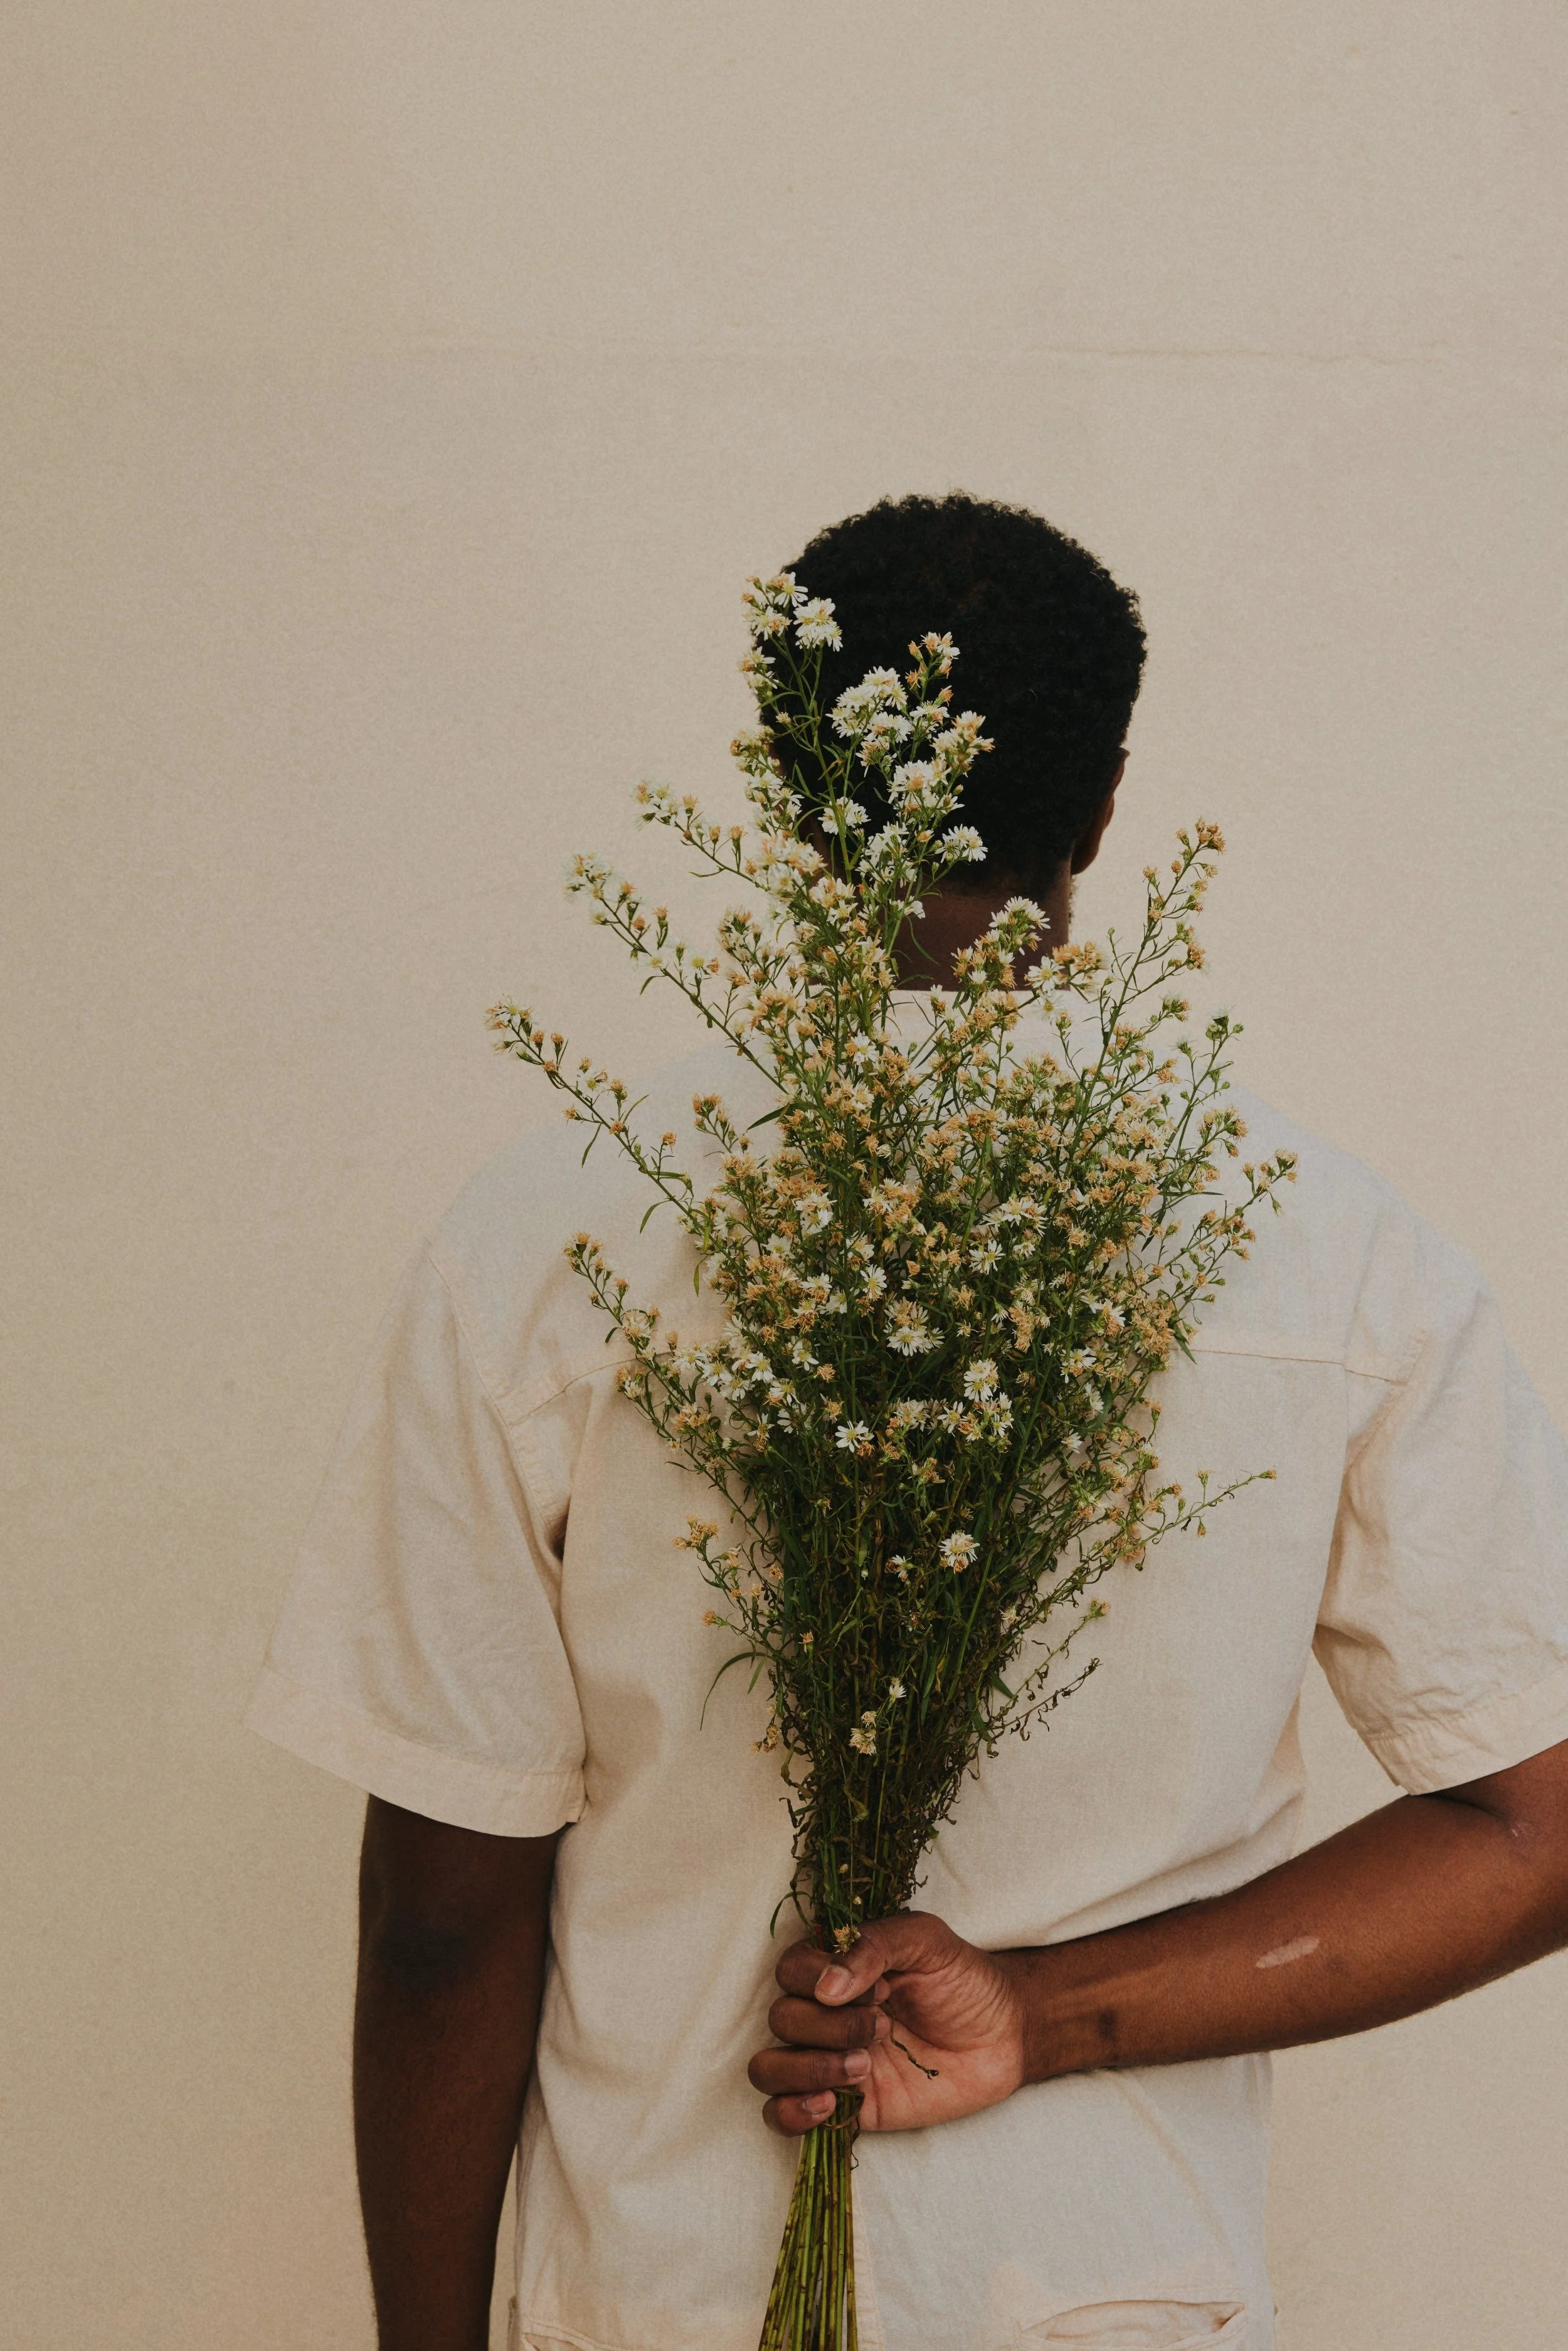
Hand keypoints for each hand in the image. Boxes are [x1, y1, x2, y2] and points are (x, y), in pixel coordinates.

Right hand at [747, 1911, 1026, 2135]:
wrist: (1005, 2036)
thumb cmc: (963, 1979)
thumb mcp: (926, 1940)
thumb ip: (876, 1945)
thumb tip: (826, 1986)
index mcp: (837, 1969)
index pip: (789, 1969)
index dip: (820, 1979)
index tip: (878, 1989)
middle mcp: (825, 2013)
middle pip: (781, 2019)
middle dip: (829, 2026)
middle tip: (882, 2027)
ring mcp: (830, 2062)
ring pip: (768, 2068)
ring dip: (807, 2068)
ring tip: (862, 2067)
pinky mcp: (845, 2107)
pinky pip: (781, 2117)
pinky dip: (791, 2113)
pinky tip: (829, 2103)